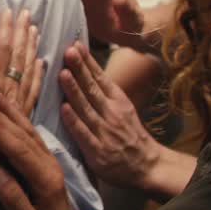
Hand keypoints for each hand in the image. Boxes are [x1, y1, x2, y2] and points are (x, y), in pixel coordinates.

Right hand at [0, 9, 43, 116]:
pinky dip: (37, 74)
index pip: (2, 50)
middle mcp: (10, 89)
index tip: (8, 12)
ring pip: (29, 70)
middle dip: (22, 32)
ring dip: (32, 48)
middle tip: (26, 13)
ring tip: (34, 30)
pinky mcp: (24, 115)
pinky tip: (41, 62)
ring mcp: (19, 103)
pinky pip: (34, 90)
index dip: (5, 29)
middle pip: (19, 56)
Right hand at [0, 87, 108, 209]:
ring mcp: (48, 160)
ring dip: (7, 109)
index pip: (19, 150)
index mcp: (46, 180)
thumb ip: (15, 200)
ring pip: (26, 129)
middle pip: (22, 133)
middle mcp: (49, 164)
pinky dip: (16, 117)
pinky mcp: (43, 160)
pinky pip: (28, 134)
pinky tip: (6, 106)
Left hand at [60, 43, 189, 199]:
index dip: (87, 61)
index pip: (100, 78)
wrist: (147, 165)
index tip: (75, 44)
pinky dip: (74, 121)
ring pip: (86, 108)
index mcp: (117, 100)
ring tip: (62, 73)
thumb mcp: (121, 107)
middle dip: (79, 69)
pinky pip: (83, 134)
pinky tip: (64, 109)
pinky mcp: (98, 152)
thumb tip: (83, 67)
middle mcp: (112, 113)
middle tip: (68, 51)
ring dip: (74, 90)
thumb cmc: (128, 133)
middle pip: (92, 88)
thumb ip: (102, 90)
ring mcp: (104, 132)